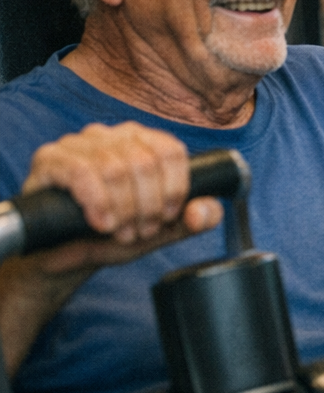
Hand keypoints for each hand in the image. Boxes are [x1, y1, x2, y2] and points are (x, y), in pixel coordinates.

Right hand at [19, 123, 222, 277]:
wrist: (61, 257)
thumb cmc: (109, 235)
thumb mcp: (158, 232)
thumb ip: (190, 221)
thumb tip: (206, 211)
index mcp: (142, 141)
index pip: (172, 151)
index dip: (175, 188)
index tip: (167, 217)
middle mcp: (112, 135)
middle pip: (145, 162)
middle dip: (147, 206)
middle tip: (140, 231)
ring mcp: (79, 143)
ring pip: (115, 168)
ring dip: (123, 209)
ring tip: (120, 231)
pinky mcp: (49, 159)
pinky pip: (81, 172)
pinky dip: (97, 202)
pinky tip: (101, 224)